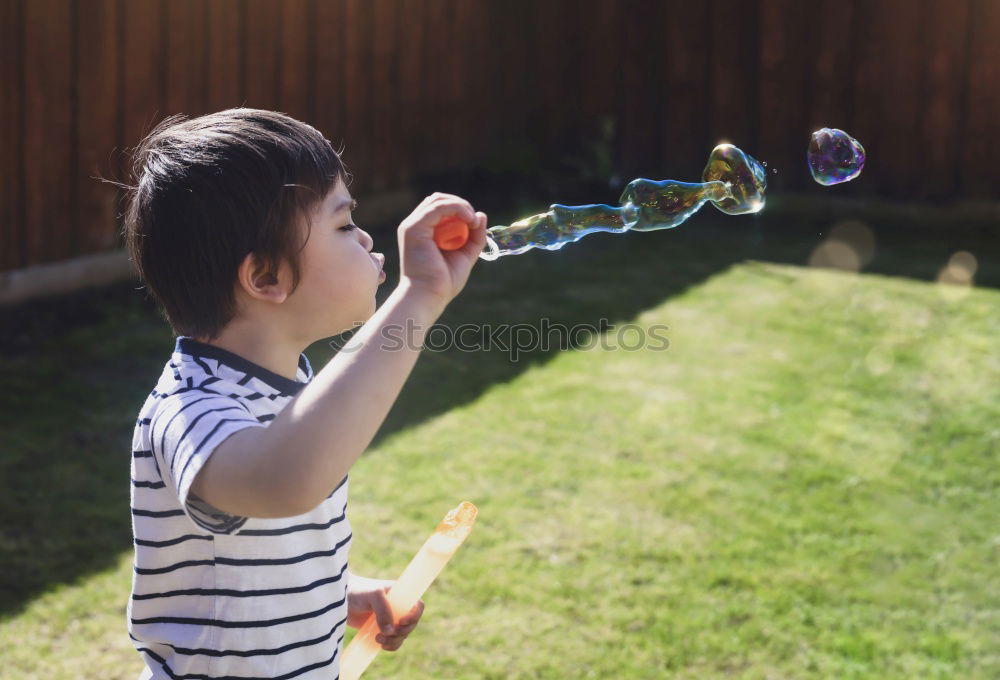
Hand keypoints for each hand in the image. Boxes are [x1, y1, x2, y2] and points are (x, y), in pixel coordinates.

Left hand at [346, 574, 424, 651]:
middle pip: (411, 624)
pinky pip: (393, 642)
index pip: (417, 606)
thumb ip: (383, 609)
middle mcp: (398, 608)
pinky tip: (380, 644)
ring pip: (402, 635)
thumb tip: (390, 631)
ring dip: (394, 641)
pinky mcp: (382, 630)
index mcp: (400, 595)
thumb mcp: (373, 594)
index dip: (414, 616)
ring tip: (378, 638)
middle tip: (386, 633)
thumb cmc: (357, 591)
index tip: (401, 621)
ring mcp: (390, 620)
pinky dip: (390, 646)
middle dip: (401, 632)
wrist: (339, 601)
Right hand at [397, 193, 487, 310]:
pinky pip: (437, 207)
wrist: (429, 296)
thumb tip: (481, 215)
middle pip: (438, 200)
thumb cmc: (444, 282)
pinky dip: (456, 208)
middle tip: (474, 220)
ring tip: (472, 221)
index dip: (460, 210)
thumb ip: (475, 237)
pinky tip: (468, 219)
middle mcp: (415, 226)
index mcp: (424, 232)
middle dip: (460, 205)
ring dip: (460, 206)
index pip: (441, 208)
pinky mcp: (413, 228)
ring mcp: (412, 226)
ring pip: (438, 200)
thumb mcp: (465, 255)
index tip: (475, 224)